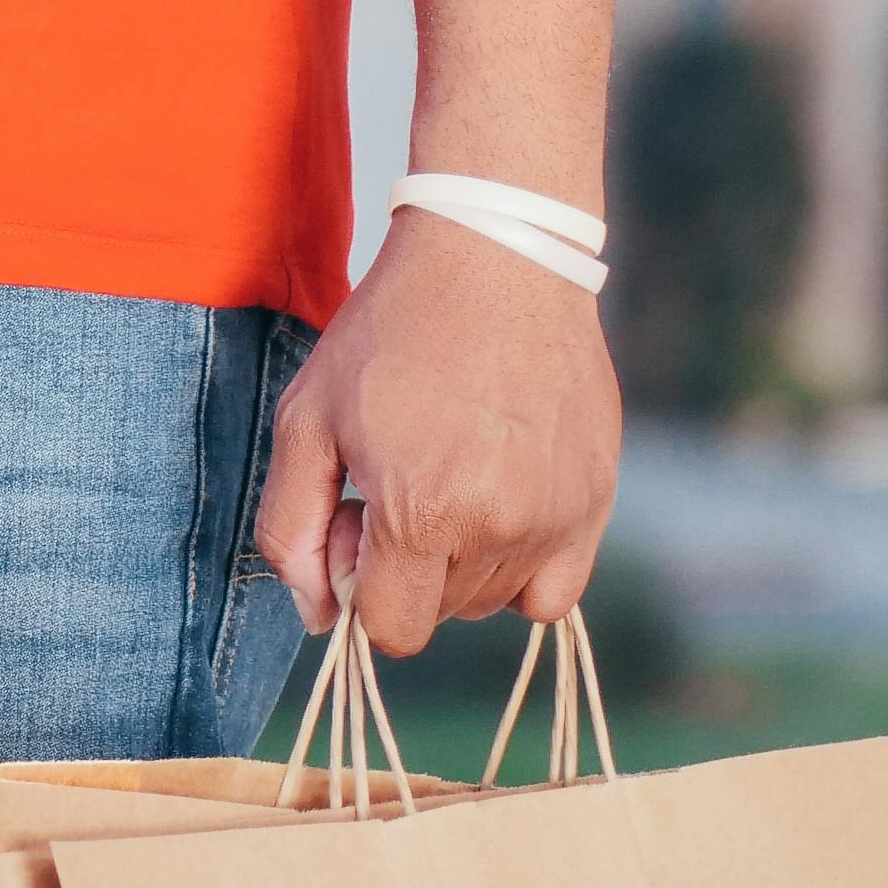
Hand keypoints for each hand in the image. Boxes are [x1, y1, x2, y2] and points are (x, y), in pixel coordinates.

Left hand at [256, 214, 620, 652]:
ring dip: (462, 565)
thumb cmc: (391, 333)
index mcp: (420, 513)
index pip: (392, 628)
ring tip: (451, 477)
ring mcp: (557, 516)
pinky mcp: (597, 498)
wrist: (495, 258)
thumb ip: (291, 527)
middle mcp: (499, 527)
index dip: (361, 585)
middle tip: (400, 481)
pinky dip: (523, 569)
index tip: (359, 522)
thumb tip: (318, 614)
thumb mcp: (307, 419)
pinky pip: (557, 592)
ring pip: (494, 601)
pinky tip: (498, 509)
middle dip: (407, 569)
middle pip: (441, 615)